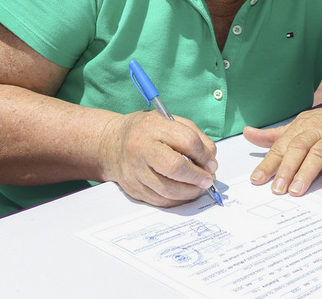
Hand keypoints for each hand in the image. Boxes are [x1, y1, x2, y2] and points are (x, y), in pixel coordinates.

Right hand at [98, 111, 217, 206]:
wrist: (110, 144)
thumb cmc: (144, 131)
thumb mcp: (168, 120)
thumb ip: (193, 135)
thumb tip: (211, 158)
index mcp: (153, 127)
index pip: (186, 141)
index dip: (204, 155)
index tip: (211, 162)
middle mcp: (141, 149)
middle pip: (176, 168)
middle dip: (198, 177)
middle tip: (208, 179)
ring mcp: (135, 171)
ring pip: (168, 190)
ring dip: (190, 192)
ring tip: (200, 187)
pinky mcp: (133, 188)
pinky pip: (160, 200)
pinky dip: (177, 200)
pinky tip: (185, 193)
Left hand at [244, 106, 321, 195]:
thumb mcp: (300, 126)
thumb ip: (274, 135)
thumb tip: (247, 133)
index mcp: (301, 126)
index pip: (281, 146)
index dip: (269, 163)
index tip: (257, 179)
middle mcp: (317, 130)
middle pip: (298, 148)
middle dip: (286, 169)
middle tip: (277, 189)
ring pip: (319, 154)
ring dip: (307, 173)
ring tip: (296, 191)